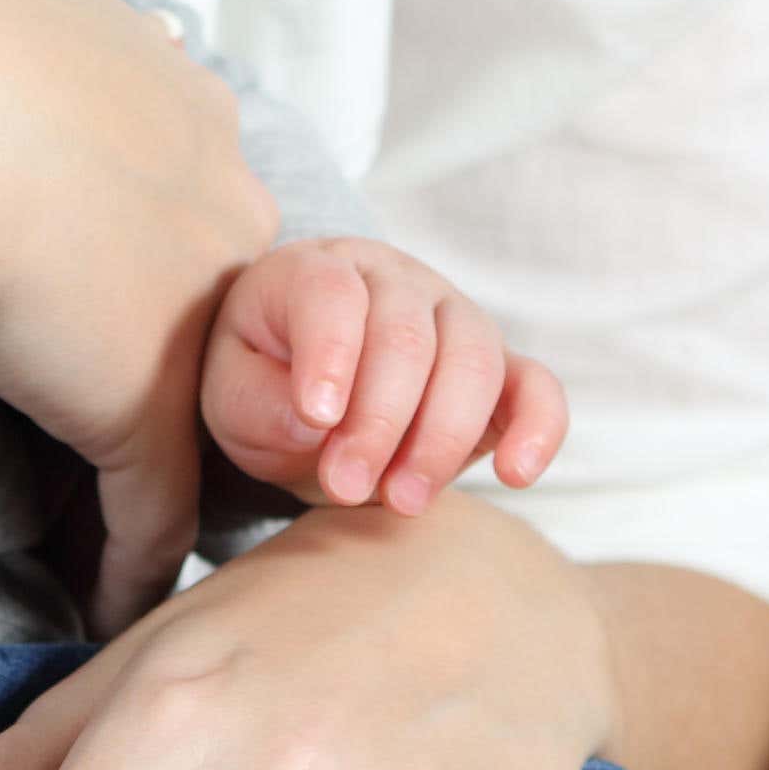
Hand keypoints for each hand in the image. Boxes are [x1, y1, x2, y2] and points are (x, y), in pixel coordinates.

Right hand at [0, 0, 278, 628]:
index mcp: (173, 98)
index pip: (179, 189)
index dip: (141, 244)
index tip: (99, 287)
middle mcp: (215, 192)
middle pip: (215, 297)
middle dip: (177, 349)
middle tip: (113, 406)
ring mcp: (193, 307)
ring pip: (196, 407)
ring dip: (163, 463)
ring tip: (122, 525)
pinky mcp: (148, 405)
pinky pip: (157, 510)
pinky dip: (133, 562)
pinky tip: (111, 608)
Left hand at [199, 241, 567, 516]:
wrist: (307, 400)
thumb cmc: (264, 386)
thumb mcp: (231, 395)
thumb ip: (257, 402)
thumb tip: (313, 422)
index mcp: (319, 270)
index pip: (331, 292)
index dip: (329, 353)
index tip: (315, 418)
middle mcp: (394, 281)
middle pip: (406, 334)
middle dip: (378, 420)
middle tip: (343, 487)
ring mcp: (454, 318)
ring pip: (473, 358)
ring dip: (441, 437)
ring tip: (401, 500)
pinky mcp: (499, 371)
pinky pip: (536, 387)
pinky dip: (538, 427)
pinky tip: (516, 473)